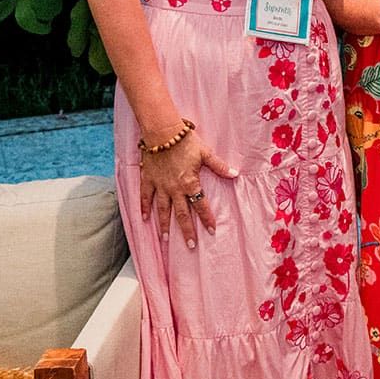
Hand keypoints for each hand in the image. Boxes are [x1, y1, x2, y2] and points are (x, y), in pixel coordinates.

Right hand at [139, 128, 237, 248]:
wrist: (162, 133)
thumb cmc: (186, 142)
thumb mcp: (206, 153)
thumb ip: (220, 166)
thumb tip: (235, 174)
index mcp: (190, 183)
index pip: (201, 205)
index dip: (207, 218)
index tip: (211, 231)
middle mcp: (174, 189)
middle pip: (182, 213)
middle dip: (187, 230)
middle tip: (190, 245)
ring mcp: (160, 186)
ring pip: (162, 209)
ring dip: (164, 225)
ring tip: (165, 239)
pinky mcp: (148, 180)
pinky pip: (145, 196)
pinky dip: (143, 208)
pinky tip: (144, 219)